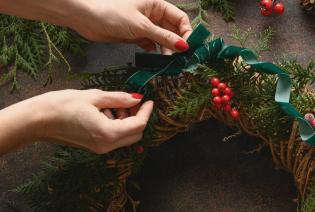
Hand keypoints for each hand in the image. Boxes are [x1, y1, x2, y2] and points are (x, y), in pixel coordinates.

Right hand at [0, 89, 153, 154]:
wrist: (36, 120)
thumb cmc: (60, 106)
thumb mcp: (93, 97)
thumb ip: (118, 98)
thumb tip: (136, 98)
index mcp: (108, 133)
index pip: (138, 125)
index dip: (146, 112)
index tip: (148, 100)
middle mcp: (107, 145)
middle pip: (135, 135)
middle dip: (137, 117)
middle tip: (132, 101)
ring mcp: (100, 148)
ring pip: (125, 137)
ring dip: (126, 121)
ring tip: (112, 104)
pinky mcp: (93, 147)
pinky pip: (113, 138)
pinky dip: (116, 125)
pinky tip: (104, 112)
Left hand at [69, 0, 192, 52]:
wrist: (85, 17)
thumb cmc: (112, 13)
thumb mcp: (141, 26)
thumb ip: (164, 37)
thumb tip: (184, 46)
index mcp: (156, 5)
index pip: (180, 18)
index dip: (186, 32)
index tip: (188, 48)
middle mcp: (153, 14)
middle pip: (173, 30)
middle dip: (178, 44)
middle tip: (182, 59)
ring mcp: (145, 25)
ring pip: (163, 39)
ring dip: (168, 51)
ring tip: (170, 63)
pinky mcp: (137, 36)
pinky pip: (152, 45)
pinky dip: (156, 53)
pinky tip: (158, 61)